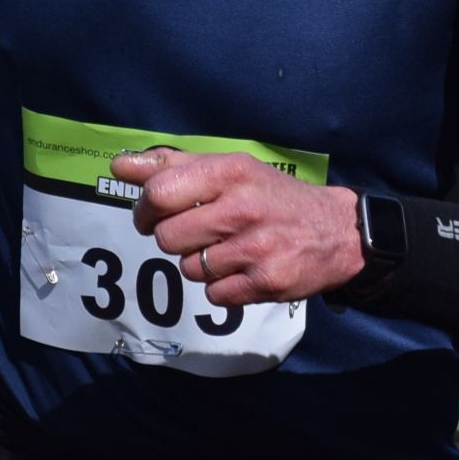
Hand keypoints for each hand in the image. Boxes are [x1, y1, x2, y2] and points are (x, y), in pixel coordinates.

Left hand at [113, 148, 364, 305]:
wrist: (339, 230)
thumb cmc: (273, 197)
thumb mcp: (231, 169)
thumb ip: (173, 166)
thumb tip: (119, 165)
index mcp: (230, 173)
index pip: (159, 193)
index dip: (145, 208)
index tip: (151, 215)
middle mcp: (241, 208)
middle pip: (167, 237)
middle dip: (176, 239)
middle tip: (198, 234)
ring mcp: (254, 248)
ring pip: (189, 269)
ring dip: (201, 264)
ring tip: (229, 250)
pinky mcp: (266, 282)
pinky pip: (214, 294)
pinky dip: (223, 286)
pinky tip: (244, 269)